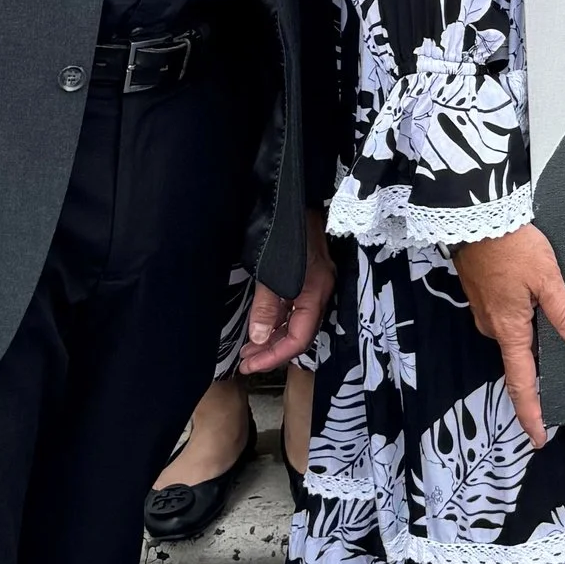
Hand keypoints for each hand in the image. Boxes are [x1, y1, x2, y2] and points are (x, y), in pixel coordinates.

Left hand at [240, 209, 336, 374]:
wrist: (298, 197)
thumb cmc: (288, 231)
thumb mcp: (272, 271)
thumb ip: (266, 306)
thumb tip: (258, 338)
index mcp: (315, 292)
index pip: (299, 338)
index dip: (275, 356)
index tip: (250, 365)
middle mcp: (319, 292)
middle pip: (299, 334)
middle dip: (272, 351)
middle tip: (245, 362)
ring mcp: (314, 284)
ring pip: (295, 322)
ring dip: (273, 338)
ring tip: (249, 349)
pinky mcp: (307, 277)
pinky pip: (294, 308)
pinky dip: (277, 321)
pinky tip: (261, 327)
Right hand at [456, 225, 564, 448]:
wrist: (473, 214)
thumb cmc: (510, 245)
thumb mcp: (547, 277)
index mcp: (509, 330)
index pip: (521, 384)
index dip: (531, 413)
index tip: (539, 437)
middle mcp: (494, 327)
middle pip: (521, 358)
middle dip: (542, 366)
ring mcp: (486, 310)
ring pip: (516, 333)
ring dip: (536, 336)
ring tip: (563, 328)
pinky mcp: (485, 293)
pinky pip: (509, 316)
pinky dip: (527, 317)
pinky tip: (542, 303)